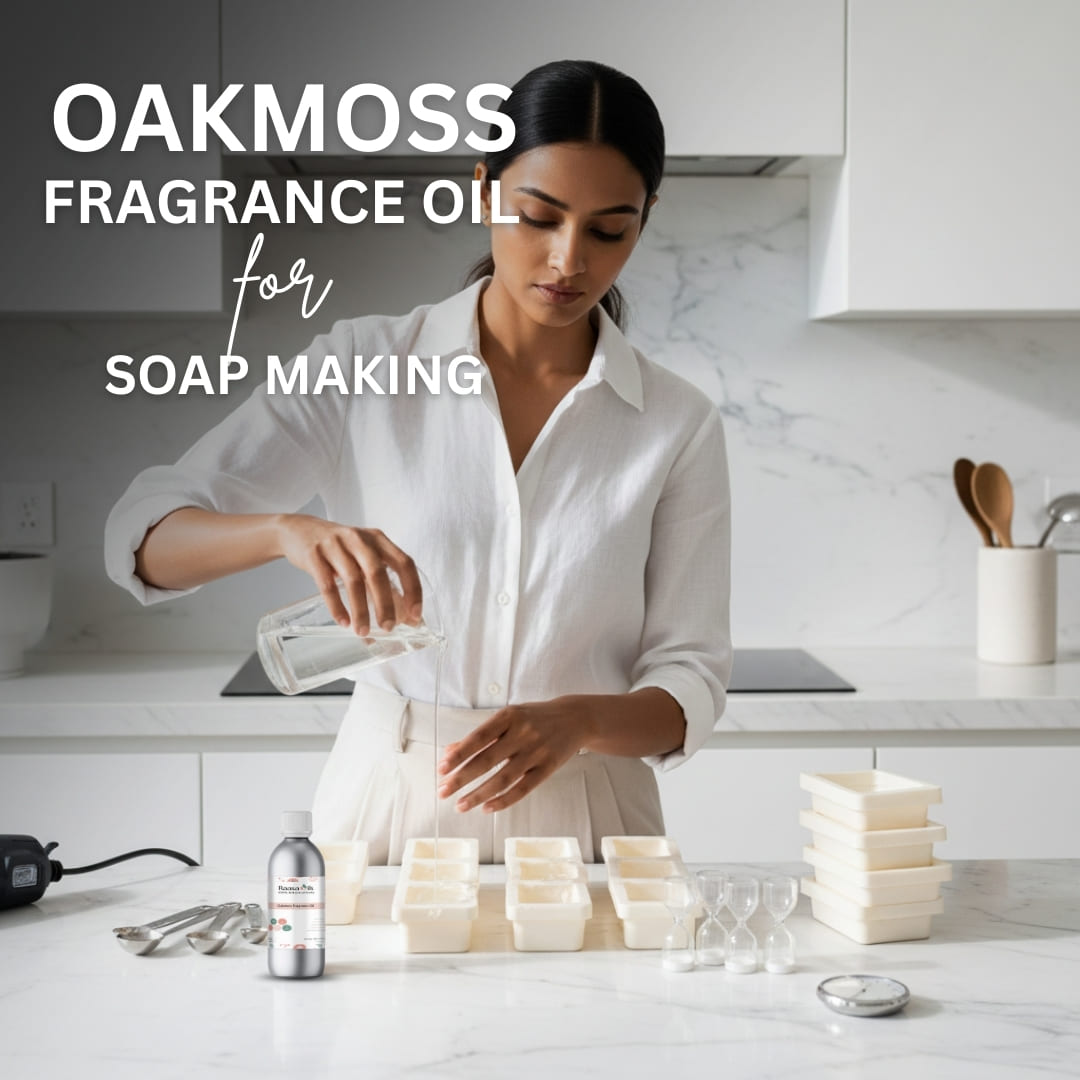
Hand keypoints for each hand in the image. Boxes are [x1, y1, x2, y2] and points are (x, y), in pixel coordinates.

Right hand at [276, 514, 421, 634]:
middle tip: (388, 627)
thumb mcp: (363, 553)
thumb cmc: (339, 547)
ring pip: (353, 581)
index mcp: (378, 539)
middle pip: (378, 573)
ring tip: (362, 631)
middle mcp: (359, 539)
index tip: (415, 613)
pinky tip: (343, 622)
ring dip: (360, 610)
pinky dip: (337, 607)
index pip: (404, 563)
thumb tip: (404, 616)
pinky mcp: (314, 555)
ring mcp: (335, 545)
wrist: (299, 530)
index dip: (413, 589)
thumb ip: (382, 578)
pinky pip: (327, 585)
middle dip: (385, 604)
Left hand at [436, 697, 590, 812]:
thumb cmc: (535, 718)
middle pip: (487, 760)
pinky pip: (523, 789)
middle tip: (443, 791)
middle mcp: (523, 733)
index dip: (459, 754)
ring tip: (461, 805)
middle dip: (462, 778)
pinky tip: (487, 807)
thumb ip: (482, 734)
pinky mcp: (548, 768)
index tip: (441, 769)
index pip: (478, 737)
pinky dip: (504, 800)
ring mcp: (536, 752)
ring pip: (503, 778)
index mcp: (509, 716)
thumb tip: (450, 751)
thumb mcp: (509, 717)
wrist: (576, 718)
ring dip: (479, 794)